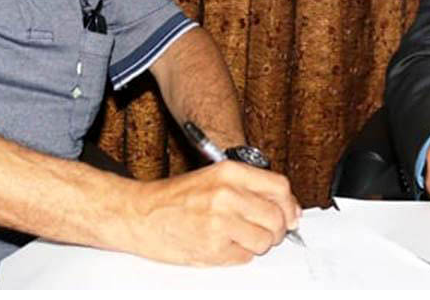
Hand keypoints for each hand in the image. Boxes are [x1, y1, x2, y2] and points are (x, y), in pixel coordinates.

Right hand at [126, 161, 300, 265]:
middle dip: (277, 229)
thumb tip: (290, 210)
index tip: (289, 213)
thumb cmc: (174, 198)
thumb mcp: (213, 178)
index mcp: (228, 171)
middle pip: (277, 217)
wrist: (139, 214)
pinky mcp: (212, 247)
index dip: (288, 204)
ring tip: (239, 238)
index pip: (279, 187)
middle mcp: (226, 194)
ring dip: (258, 244)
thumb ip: (250, 189)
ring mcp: (219, 222)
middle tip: (265, 231)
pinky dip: (239, 255)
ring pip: (265, 240)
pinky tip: (222, 245)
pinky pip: (245, 257)